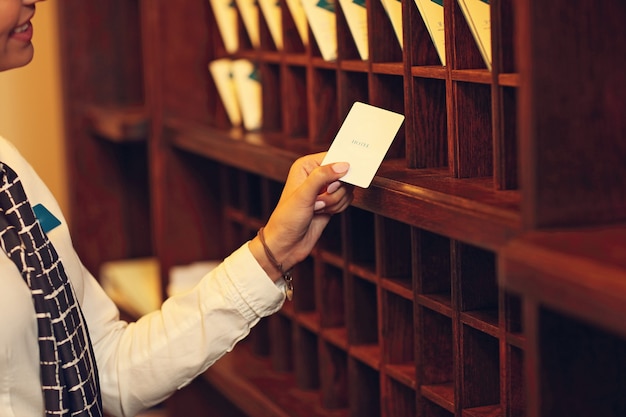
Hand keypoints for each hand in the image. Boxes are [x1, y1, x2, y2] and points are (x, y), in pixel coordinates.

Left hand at [249, 152, 352, 279]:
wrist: (286, 244)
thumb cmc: (287, 218)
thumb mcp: (304, 194)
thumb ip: (323, 176)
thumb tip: (344, 165)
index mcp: (306, 166)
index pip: (333, 156)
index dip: (339, 169)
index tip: (333, 186)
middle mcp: (316, 174)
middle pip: (344, 173)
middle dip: (335, 190)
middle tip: (320, 200)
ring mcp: (325, 189)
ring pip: (346, 188)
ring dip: (335, 201)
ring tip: (317, 208)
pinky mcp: (331, 201)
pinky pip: (347, 199)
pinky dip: (338, 207)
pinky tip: (323, 213)